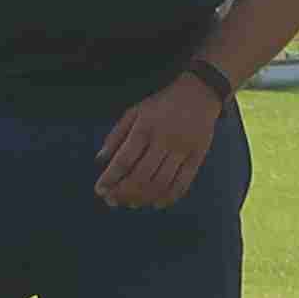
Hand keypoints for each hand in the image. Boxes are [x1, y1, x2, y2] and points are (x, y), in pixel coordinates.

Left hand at [94, 72, 221, 209]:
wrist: (198, 93)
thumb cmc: (161, 105)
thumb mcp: (134, 112)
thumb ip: (116, 135)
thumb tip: (100, 160)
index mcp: (145, 127)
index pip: (124, 160)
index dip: (110, 178)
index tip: (99, 190)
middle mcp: (164, 140)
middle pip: (141, 175)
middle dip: (123, 192)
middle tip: (113, 201)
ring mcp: (182, 150)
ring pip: (161, 183)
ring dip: (143, 198)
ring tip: (131, 204)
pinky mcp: (197, 157)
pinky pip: (183, 183)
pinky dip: (169, 198)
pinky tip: (156, 204)